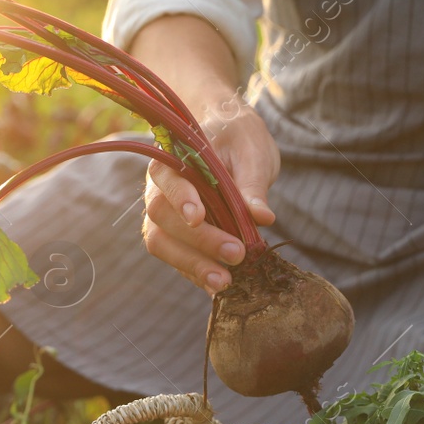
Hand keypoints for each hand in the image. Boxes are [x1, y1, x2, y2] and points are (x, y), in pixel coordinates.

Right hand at [142, 97, 278, 292]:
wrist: (231, 137)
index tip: (198, 218)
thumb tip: (262, 217)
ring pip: (162, 242)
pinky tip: (221, 287)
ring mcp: (165, 214)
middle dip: (198, 240)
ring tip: (225, 282)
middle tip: (237, 254)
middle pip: (163, 217)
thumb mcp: (253, 151)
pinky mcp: (177, 236)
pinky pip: (177, 258)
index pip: (167, 178)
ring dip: (192, 265)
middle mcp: (161, 187)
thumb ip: (253, 183)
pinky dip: (197, 274)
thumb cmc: (239, 136)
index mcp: (174, 156)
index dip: (179, 198)